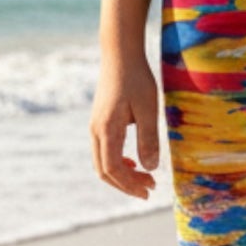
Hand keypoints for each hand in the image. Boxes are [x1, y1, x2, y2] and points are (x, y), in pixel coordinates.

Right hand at [92, 52, 161, 198]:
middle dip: (126, 184)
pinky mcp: (99, 122)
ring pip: (102, 162)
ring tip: (145, 177)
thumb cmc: (136, 79)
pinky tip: (134, 161)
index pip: (113, 169)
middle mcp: (95, 131)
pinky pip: (104, 151)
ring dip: (122, 175)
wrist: (120, 55)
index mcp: (106, 130)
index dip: (130, 185)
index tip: (149, 190)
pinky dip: (117, 163)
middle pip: (104, 171)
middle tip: (150, 188)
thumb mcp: (148, 108)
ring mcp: (95, 127)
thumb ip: (148, 138)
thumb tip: (151, 168)